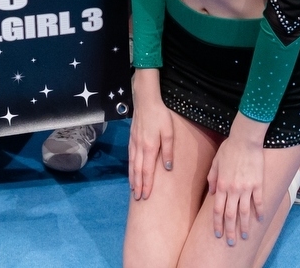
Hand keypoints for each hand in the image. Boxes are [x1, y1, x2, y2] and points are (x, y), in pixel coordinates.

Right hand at [127, 69, 173, 200]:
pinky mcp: (131, 139)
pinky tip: (130, 172)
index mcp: (150, 148)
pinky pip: (129, 157)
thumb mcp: (169, 132)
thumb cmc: (160, 115)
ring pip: (131, 165)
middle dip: (138, 185)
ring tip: (133, 190)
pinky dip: (129, 168)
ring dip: (132, 179)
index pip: (147, 171)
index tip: (145, 196)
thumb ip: (169, 150)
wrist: (145, 100)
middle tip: (138, 198)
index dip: (146, 185)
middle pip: (137, 171)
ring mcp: (133, 143)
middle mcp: (139, 148)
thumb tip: (168, 168)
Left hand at [207, 116, 265, 245]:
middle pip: (230, 215)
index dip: (217, 223)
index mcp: (221, 185)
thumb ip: (212, 178)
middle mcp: (233, 189)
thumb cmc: (229, 149)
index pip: (218, 209)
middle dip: (229, 230)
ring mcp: (247, 188)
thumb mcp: (215, 162)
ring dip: (244, 226)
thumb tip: (212, 192)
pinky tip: (260, 220)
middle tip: (230, 242)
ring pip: (244, 212)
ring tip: (245, 237)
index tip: (217, 233)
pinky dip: (259, 212)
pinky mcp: (258, 184)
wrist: (245, 140)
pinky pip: (258, 201)